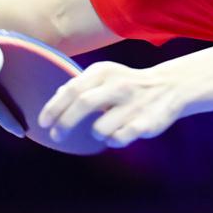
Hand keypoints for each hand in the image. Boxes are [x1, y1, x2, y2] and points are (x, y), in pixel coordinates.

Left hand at [38, 61, 184, 147]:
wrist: (169, 87)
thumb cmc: (128, 84)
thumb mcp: (105, 76)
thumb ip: (80, 85)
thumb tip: (55, 97)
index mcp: (105, 71)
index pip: (72, 89)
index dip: (53, 108)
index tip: (43, 124)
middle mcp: (119, 85)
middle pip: (83, 104)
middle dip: (64, 124)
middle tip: (57, 136)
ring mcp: (133, 104)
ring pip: (99, 129)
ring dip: (95, 133)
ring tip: (105, 128)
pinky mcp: (145, 123)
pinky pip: (117, 140)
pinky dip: (113, 140)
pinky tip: (120, 132)